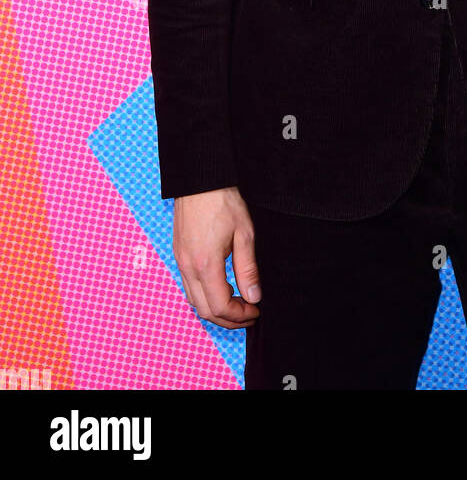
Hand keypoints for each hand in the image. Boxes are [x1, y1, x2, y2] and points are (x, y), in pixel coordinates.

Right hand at [173, 186, 260, 328]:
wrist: (200, 179)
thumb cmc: (223, 201)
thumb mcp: (244, 234)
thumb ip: (248, 269)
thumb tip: (254, 296)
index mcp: (205, 264)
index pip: (220, 306)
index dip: (240, 315)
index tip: (256, 311)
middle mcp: (188, 267)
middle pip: (205, 311)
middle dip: (228, 319)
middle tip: (248, 314)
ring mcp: (180, 261)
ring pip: (194, 301)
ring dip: (215, 309)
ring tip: (238, 304)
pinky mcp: (179, 254)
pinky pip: (189, 287)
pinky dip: (205, 296)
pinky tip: (220, 288)